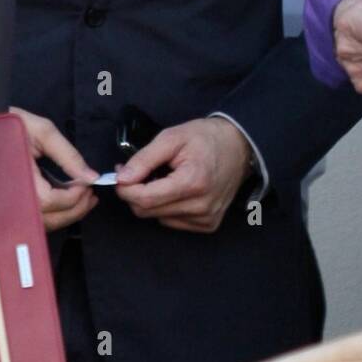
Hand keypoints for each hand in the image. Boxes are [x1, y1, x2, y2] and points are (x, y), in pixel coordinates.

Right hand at [9, 105, 99, 232]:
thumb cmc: (8, 125)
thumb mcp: (42, 132)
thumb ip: (68, 155)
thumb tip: (91, 176)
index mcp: (19, 181)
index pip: (52, 201)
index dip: (75, 195)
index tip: (88, 183)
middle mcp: (11, 200)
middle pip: (49, 219)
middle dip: (76, 209)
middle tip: (92, 196)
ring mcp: (7, 207)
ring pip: (41, 224)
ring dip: (66, 215)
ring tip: (84, 200)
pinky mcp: (7, 207)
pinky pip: (32, 219)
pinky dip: (52, 215)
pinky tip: (64, 202)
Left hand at [113, 117, 251, 231]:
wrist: (240, 145)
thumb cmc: (206, 137)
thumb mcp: (172, 137)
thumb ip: (144, 158)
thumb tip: (122, 179)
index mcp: (192, 182)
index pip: (144, 199)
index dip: (125, 189)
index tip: (121, 174)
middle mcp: (201, 206)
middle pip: (148, 211)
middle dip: (136, 193)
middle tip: (138, 172)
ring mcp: (206, 218)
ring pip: (158, 218)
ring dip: (152, 201)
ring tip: (162, 178)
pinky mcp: (209, 224)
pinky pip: (173, 222)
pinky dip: (167, 208)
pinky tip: (177, 191)